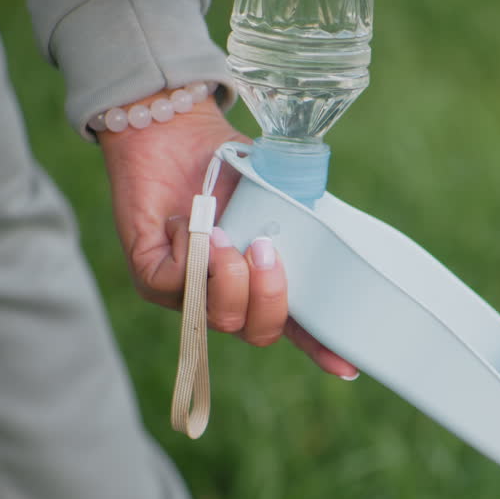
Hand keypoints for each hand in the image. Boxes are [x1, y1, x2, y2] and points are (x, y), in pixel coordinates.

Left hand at [98, 92, 358, 378]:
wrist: (172, 131)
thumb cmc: (228, 162)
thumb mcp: (280, 192)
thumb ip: (303, 222)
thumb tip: (330, 237)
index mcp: (263, 282)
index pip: (297, 327)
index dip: (322, 349)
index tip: (347, 367)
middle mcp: (228, 295)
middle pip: (258, 332)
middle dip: (269, 297)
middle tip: (264, 249)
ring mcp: (189, 294)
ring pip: (220, 318)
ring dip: (229, 277)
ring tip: (223, 234)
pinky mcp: (153, 279)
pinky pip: (179, 285)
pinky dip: (190, 249)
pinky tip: (186, 220)